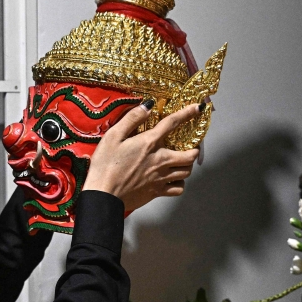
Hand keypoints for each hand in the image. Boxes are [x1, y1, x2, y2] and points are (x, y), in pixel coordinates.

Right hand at [82, 102, 200, 210]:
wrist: (104, 195)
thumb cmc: (105, 164)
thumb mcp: (113, 136)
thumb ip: (132, 119)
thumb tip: (148, 106)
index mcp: (150, 143)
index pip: (173, 123)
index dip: (187, 113)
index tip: (198, 108)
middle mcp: (160, 160)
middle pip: (190, 154)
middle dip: (195, 149)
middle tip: (193, 146)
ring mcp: (161, 178)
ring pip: (187, 172)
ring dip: (188, 165)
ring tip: (184, 161)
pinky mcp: (157, 192)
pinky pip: (178, 189)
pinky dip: (180, 183)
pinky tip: (174, 179)